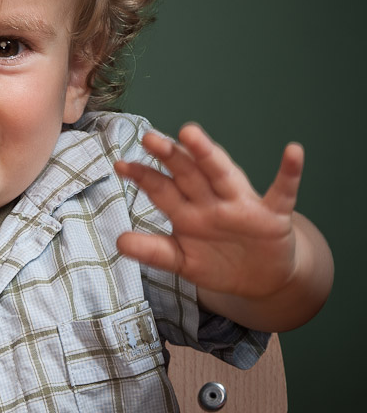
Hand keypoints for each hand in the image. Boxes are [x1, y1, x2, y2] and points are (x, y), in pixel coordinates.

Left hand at [113, 123, 304, 301]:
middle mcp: (212, 201)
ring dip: (208, 153)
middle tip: (149, 138)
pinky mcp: (273, 216)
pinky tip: (293, 151)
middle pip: (188, 174)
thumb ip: (154, 251)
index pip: (163, 188)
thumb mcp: (183, 260)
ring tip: (190, 133)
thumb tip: (119, 241)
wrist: (261, 280)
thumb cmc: (218, 261)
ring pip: (223, 174)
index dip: (144, 176)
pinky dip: (290, 172)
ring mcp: (242, 205)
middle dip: (169, 156)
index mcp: (188, 210)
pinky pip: (283, 191)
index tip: (121, 164)